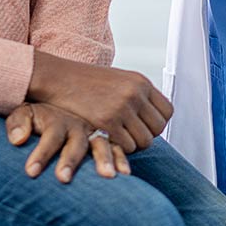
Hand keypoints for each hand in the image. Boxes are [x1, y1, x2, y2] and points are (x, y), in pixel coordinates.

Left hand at [6, 103, 129, 182]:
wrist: (60, 95)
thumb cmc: (40, 113)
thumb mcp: (25, 112)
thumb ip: (18, 123)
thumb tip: (17, 139)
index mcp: (57, 119)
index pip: (49, 136)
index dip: (41, 154)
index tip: (30, 172)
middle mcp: (78, 125)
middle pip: (76, 142)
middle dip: (70, 160)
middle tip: (63, 178)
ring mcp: (94, 130)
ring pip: (101, 144)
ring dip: (104, 159)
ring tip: (107, 176)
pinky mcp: (107, 137)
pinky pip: (118, 146)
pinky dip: (121, 158)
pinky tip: (125, 173)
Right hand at [27, 50, 173, 152]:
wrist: (57, 77)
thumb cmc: (85, 81)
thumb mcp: (117, 80)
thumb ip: (137, 96)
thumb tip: (153, 118)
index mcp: (140, 81)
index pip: (167, 111)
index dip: (156, 123)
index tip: (143, 126)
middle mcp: (135, 93)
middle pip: (158, 128)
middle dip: (146, 136)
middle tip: (128, 135)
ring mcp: (122, 107)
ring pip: (144, 141)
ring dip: (132, 144)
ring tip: (116, 138)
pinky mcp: (107, 121)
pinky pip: (126, 146)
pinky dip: (118, 148)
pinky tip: (106, 139)